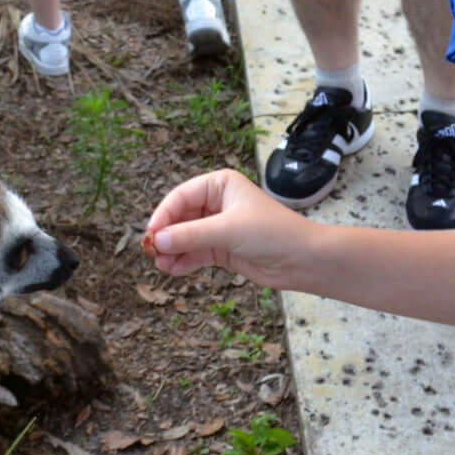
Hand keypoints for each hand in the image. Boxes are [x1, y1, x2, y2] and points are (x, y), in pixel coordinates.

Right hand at [143, 169, 314, 282]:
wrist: (303, 260)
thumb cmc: (272, 233)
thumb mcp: (227, 230)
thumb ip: (190, 235)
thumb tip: (156, 240)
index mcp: (220, 185)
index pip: (181, 196)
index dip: (163, 214)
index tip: (150, 233)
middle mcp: (218, 203)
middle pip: (180, 217)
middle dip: (166, 234)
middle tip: (151, 251)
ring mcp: (219, 227)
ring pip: (186, 237)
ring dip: (172, 250)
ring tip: (160, 264)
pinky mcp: (223, 249)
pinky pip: (195, 252)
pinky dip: (183, 261)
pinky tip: (172, 269)